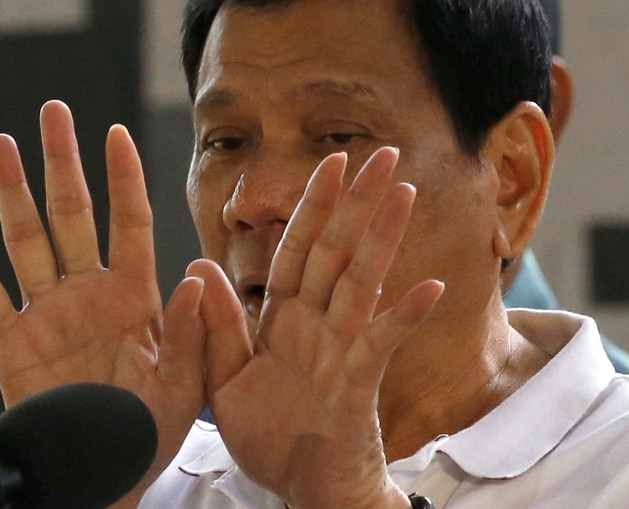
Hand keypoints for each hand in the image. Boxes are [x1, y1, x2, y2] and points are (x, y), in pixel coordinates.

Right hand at [0, 100, 205, 490]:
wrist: (105, 472)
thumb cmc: (151, 430)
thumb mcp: (186, 384)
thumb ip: (193, 332)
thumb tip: (198, 275)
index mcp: (135, 295)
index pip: (130, 222)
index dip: (123, 177)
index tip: (116, 132)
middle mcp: (88, 290)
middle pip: (72, 213)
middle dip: (62, 162)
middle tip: (53, 111)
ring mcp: (48, 310)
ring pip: (25, 239)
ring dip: (11, 192)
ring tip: (0, 144)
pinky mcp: (12, 340)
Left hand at [197, 148, 442, 508]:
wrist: (299, 491)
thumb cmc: (268, 437)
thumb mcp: (223, 379)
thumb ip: (217, 325)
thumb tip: (198, 265)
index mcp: (282, 320)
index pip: (298, 249)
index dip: (311, 205)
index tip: (330, 163)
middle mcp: (316, 326)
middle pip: (337, 251)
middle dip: (357, 202)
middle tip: (384, 153)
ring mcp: (340, 352)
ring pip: (362, 283)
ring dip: (383, 238)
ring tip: (405, 193)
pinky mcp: (356, 385)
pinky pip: (380, 345)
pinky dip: (404, 317)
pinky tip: (429, 287)